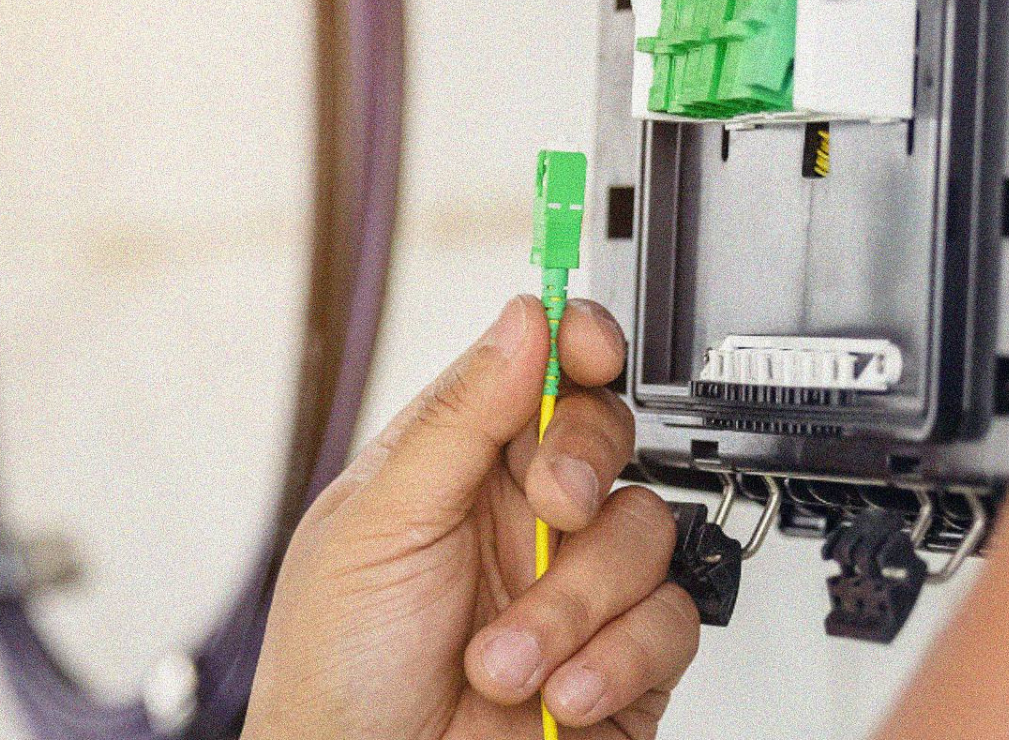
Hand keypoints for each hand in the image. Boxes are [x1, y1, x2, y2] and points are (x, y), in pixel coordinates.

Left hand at [243, 296, 699, 739]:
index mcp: (460, 467)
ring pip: (646, 529)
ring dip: (576, 601)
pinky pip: (672, 621)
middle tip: (551, 509)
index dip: (577, 343)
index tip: (589, 346)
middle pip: (608, 431)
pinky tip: (560, 689)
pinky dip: (617, 656)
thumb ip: (457, 418)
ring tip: (508, 658)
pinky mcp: (625, 659)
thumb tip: (522, 318)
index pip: (540, 371)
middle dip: (584, 464)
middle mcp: (526, 519)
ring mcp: (578, 588)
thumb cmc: (335, 682)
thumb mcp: (376, 530)